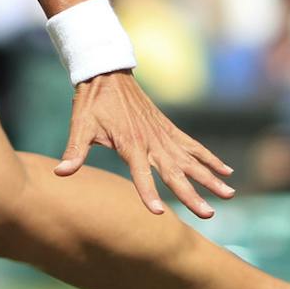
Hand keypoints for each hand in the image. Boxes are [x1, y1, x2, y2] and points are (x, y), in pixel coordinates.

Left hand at [54, 73, 234, 217]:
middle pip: (175, 173)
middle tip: (208, 215)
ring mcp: (164, 135)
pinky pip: (194, 146)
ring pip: (191, 161)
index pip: (140, 174)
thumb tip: (60, 173)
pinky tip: (227, 171)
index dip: (148, 193)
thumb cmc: (92, 103)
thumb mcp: (80, 126)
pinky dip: (210, 158)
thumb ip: (75, 151)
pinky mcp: (169, 129)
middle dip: (192, 195)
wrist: (108, 73)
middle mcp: (152, 141)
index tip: (158, 212)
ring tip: (229, 195)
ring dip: (210, 178)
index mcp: (130, 143)